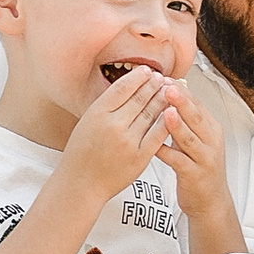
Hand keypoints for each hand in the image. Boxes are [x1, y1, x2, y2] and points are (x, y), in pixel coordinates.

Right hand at [55, 63, 175, 214]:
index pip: (122, 88)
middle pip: (139, 98)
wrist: (81, 184)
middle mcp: (113, 125)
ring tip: (168, 91)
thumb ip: (105, 106)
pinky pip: (157, 134)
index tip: (146, 70)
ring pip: (151, 114)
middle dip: (153, 85)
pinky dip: (166, 121)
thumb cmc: (82, 153)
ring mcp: (128, 141)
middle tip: (161, 77)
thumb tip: (127, 86)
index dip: (137, 77)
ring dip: (162, 100)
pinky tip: (172, 112)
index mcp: (97, 113)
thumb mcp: (87, 122)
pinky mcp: (140, 156)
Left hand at [158, 84, 239, 253]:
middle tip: (168, 87)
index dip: (182, 92)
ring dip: (177, 125)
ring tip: (165, 112)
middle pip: (197, 118)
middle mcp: (211, 141)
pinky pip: (179, 162)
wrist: (210, 201)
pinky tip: (154, 145)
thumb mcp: (197, 140)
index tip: (166, 78)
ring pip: (190, 139)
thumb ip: (186, 120)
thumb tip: (169, 93)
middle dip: (182, 102)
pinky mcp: (195, 175)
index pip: (198, 105)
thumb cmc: (198, 166)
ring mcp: (205, 159)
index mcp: (211, 129)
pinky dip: (167, 152)